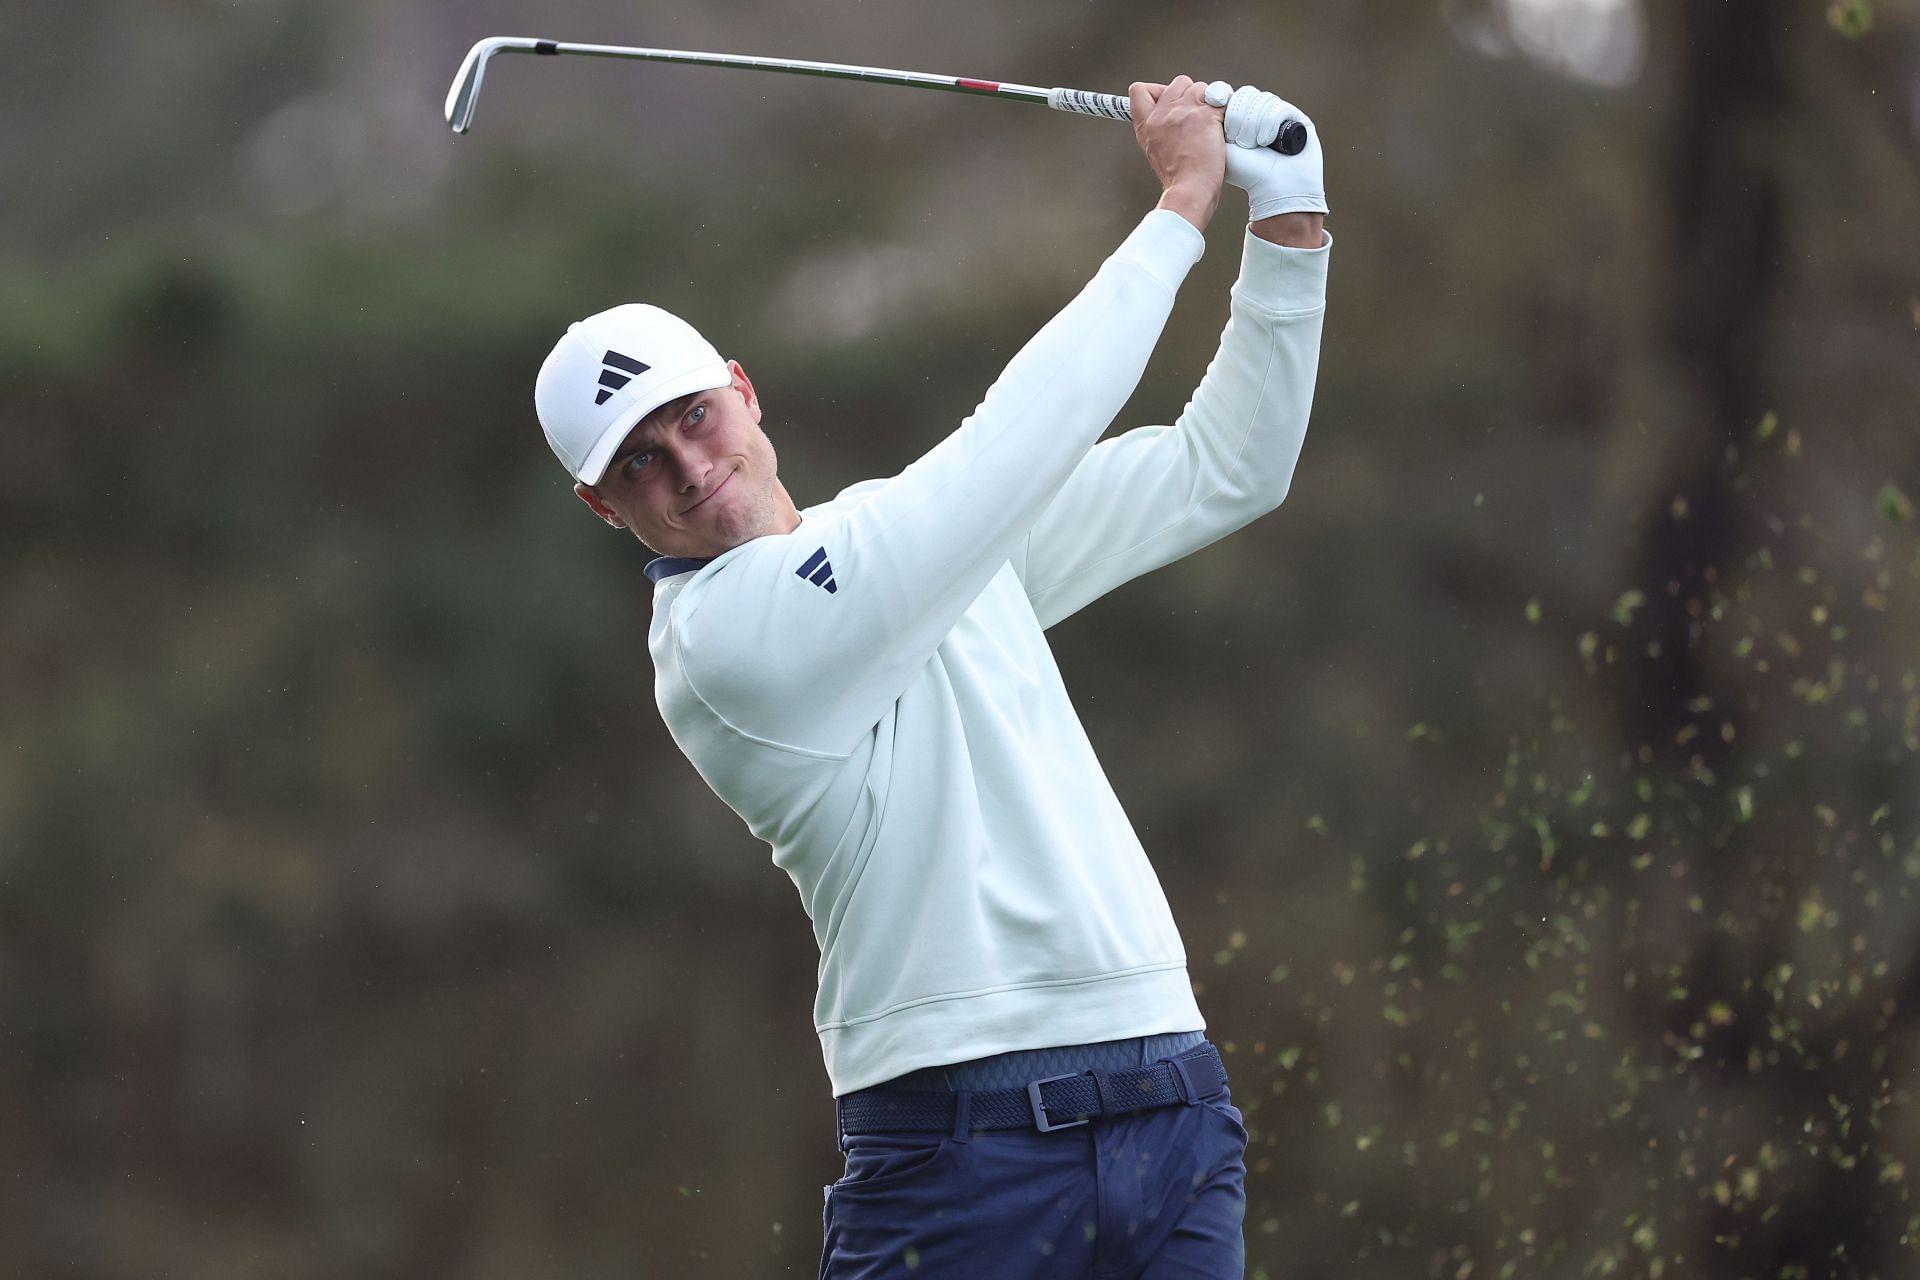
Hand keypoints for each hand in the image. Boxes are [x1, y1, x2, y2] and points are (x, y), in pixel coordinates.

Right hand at [1129, 77, 1225, 232]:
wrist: (1190, 190)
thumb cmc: (1178, 178)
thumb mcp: (1154, 151)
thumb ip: (1158, 129)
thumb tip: (1171, 115)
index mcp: (1146, 124)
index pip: (1139, 90)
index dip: (1158, 91)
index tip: (1170, 103)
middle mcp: (1162, 113)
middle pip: (1179, 82)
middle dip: (1191, 94)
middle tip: (1197, 118)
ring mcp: (1183, 112)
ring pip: (1201, 87)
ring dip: (1209, 102)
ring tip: (1210, 126)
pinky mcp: (1205, 115)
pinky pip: (1220, 99)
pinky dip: (1224, 111)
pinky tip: (1221, 128)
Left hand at [1205, 82, 1327, 223]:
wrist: (1273, 190)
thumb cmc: (1247, 173)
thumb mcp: (1221, 145)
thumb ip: (1214, 119)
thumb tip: (1214, 93)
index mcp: (1245, 119)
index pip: (1236, 96)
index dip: (1231, 108)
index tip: (1229, 132)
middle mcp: (1264, 115)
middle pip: (1248, 94)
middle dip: (1241, 118)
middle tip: (1243, 143)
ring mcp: (1282, 117)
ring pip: (1263, 100)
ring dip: (1255, 124)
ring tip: (1257, 145)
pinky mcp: (1299, 120)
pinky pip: (1280, 107)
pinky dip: (1270, 124)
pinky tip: (1268, 142)